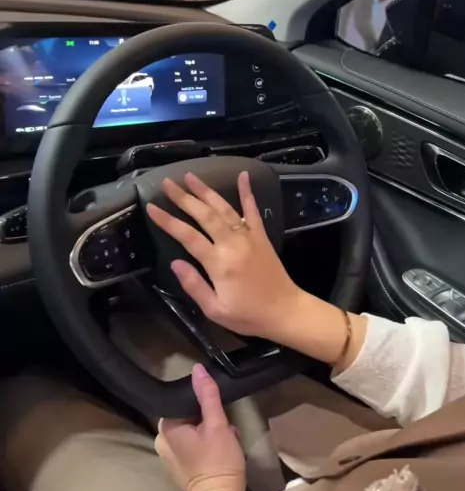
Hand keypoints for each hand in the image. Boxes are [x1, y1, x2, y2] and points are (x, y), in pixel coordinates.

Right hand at [147, 171, 302, 342]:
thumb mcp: (215, 310)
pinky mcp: (262, 236)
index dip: (168, 221)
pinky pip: (253, 210)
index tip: (152, 207)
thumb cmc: (247, 315)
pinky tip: (243, 175)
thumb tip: (175, 263)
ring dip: (206, 191)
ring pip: (224, 208)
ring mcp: (249, 237)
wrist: (285, 311)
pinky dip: (247, 191)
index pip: (187, 237)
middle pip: (204, 215)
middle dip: (184, 198)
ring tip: (190, 176)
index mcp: (218, 263)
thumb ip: (194, 285)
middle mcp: (233, 244)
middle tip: (167, 183)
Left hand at [156, 363, 245, 490]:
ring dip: (209, 431)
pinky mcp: (176, 467)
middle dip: (208, 418)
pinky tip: (219, 450)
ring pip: (191, 430)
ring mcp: (167, 456)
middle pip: (187, 416)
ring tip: (226, 438)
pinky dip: (204, 444)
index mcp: (165, 427)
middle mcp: (161, 440)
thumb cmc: (218, 460)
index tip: (217, 410)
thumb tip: (197, 368)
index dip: (203, 403)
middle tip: (225, 428)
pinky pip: (190, 445)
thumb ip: (207, 395)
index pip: (182, 401)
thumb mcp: (217, 424)